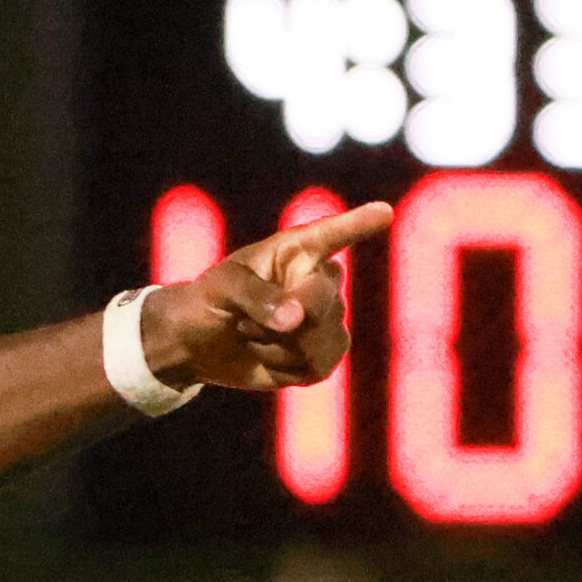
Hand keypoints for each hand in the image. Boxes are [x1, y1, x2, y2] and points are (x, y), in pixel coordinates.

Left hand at [143, 202, 388, 391]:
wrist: (197, 345)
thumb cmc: (206, 302)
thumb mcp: (221, 289)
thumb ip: (257, 296)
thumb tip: (297, 319)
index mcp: (297, 251)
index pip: (332, 234)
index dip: (357, 224)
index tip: (383, 212)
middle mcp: (319, 280)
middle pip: (323, 305)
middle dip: (281, 324)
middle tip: (244, 321)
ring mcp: (326, 317)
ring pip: (326, 341)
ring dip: (279, 348)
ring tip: (254, 335)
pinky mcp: (322, 353)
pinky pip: (320, 366)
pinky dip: (285, 368)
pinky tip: (267, 356)